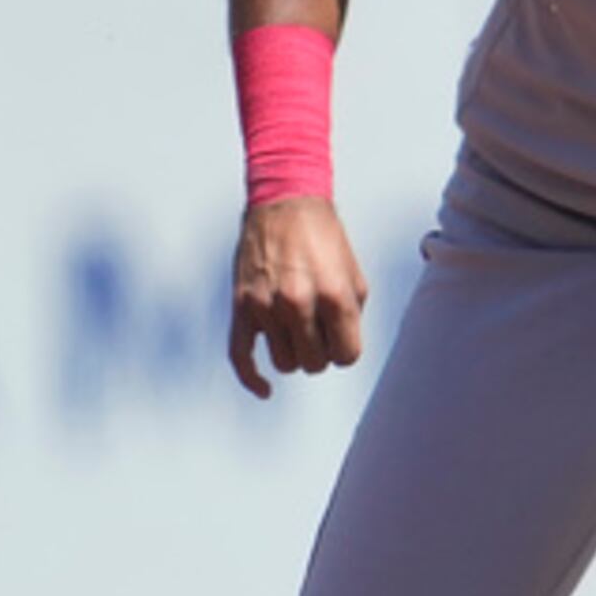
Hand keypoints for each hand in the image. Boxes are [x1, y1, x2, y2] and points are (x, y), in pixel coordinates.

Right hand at [227, 196, 367, 396]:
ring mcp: (265, 307)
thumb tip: (342, 348)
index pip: (346, 356)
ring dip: (295, 354)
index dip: (346, 349)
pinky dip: (252, 379)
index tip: (342, 337)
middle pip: (314, 364)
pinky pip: (240, 356)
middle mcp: (297, 304)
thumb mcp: (355, 276)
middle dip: (322, 352)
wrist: (285, 206)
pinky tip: (265, 389)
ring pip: (284, 363)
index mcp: (333, 296)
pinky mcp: (241, 307)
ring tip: (299, 330)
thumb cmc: (324, 240)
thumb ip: (352, 317)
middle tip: (321, 331)